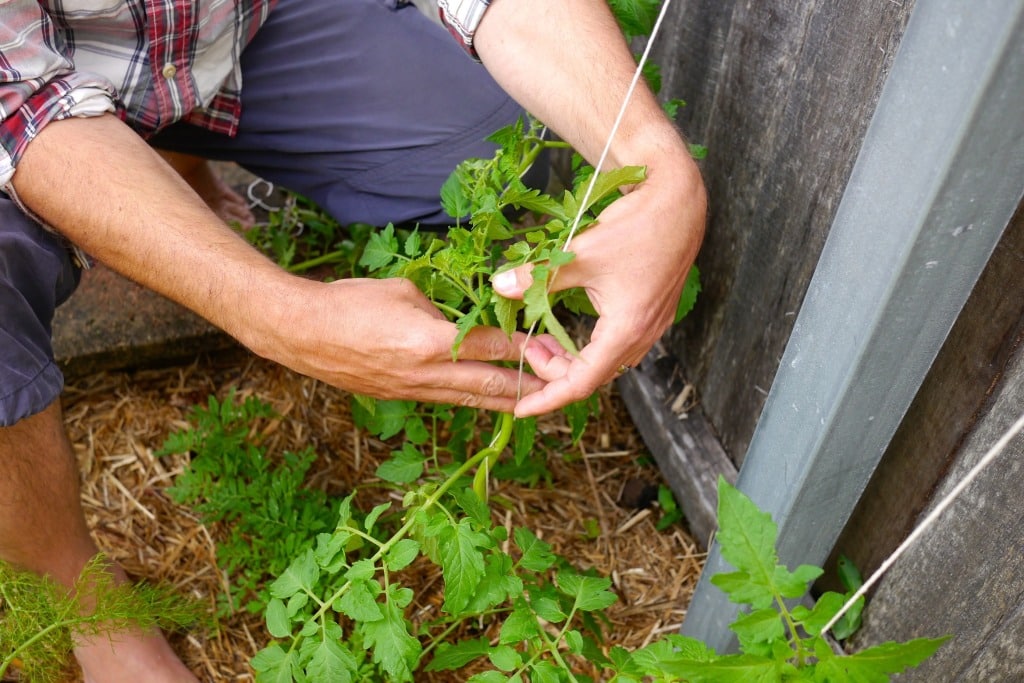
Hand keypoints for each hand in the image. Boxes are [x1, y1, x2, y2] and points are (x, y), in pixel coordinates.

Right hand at [252, 277, 546, 412]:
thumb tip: (463, 318)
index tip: (550, 348)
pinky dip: (475, 402)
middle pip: (490, 386)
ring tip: (537, 402)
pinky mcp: (401, 399)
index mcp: (430, 342)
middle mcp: (426, 374)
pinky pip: (448, 402)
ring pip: (471, 402)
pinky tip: (491, 401)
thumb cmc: (350, 302)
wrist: (302, 333)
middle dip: (528, 387)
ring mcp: (413, 392)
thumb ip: (441, 309)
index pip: (491, 347)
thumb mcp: (404, 291)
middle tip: (561, 386)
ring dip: (506, 402)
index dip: (525, 349)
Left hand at [493, 161, 705, 416]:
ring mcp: (649, 326)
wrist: (678, 202)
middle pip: (592, 376)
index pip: (581, 382)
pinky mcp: (650, 313)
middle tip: (525, 349)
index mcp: (626, 330)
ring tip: (539, 339)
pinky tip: (565, 328)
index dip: (549, 398)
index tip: (522, 408)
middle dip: (554, 371)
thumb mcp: (580, 254)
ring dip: (570, 358)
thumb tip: (500, 287)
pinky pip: (614, 345)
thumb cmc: (635, 227)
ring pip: (603, 361)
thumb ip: (539, 277)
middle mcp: (642, 336)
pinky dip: (586, 346)